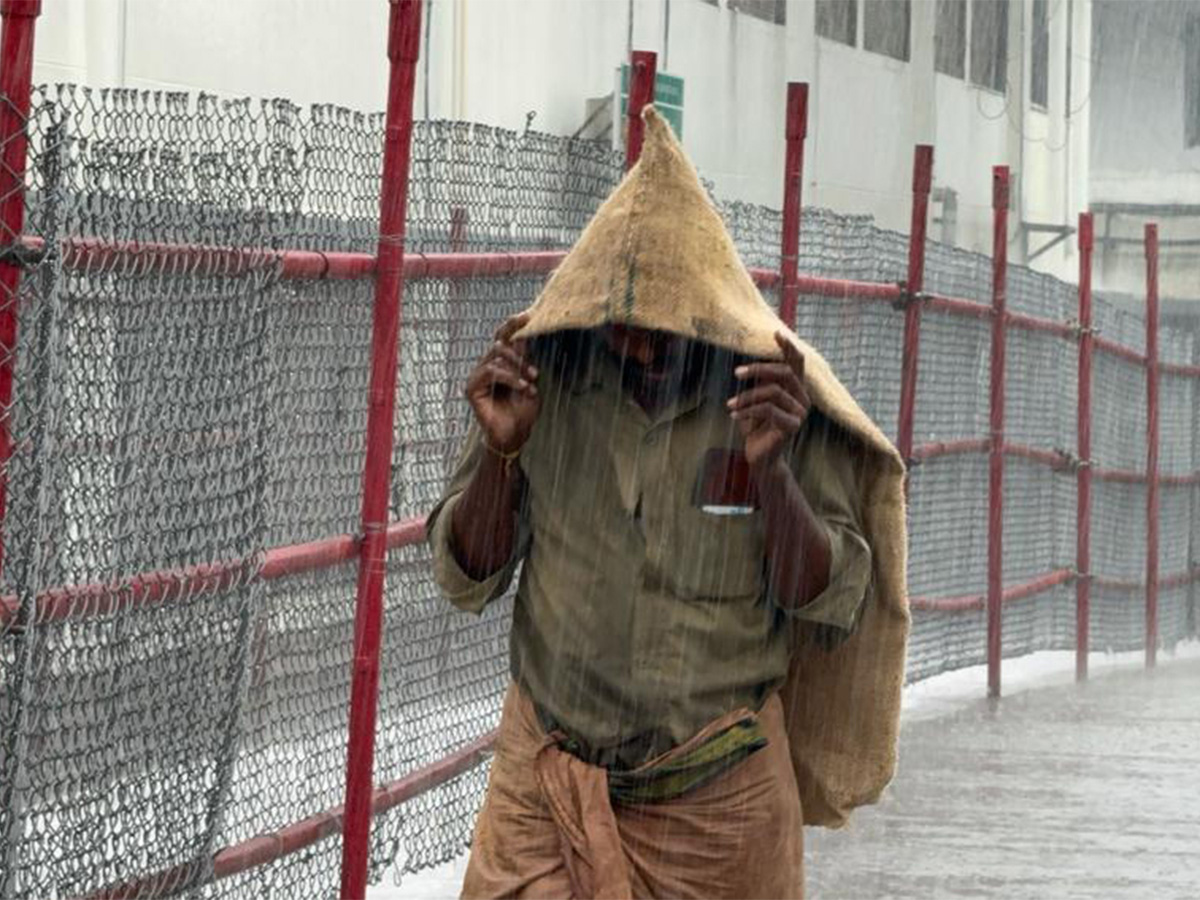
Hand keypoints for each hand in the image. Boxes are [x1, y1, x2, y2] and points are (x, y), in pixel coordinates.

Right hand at [465, 313, 540, 454]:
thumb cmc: (523, 410)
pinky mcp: (471, 387)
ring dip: (517, 370)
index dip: (513, 324)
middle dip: (520, 357)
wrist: (515, 435)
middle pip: (500, 344)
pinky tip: (521, 387)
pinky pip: (491, 371)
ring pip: (497, 357)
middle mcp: (486, 365)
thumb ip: (524, 359)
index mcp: (500, 362)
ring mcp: (477, 376)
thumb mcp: (529, 380)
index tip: (528, 315)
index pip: (503, 337)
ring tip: (529, 385)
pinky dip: (509, 378)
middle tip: (534, 374)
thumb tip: (523, 335)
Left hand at [727, 331, 810, 471]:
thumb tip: (750, 364)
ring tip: (730, 405)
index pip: (796, 363)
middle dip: (759, 369)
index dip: (788, 347)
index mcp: (795, 389)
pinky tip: (733, 415)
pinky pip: (768, 410)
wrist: (760, 457)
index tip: (776, 332)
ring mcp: (800, 412)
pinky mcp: (793, 426)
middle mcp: (802, 398)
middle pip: (784, 372)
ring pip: (772, 392)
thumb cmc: (756, 426)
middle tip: (737, 373)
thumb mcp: (755, 400)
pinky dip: (747, 410)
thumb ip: (759, 383)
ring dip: (746, 397)